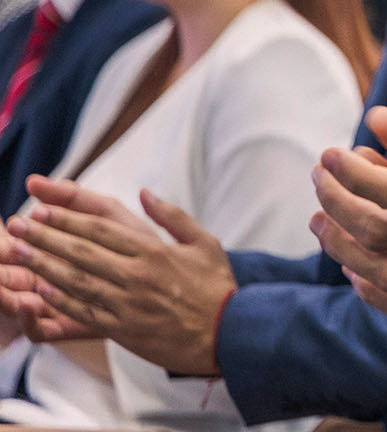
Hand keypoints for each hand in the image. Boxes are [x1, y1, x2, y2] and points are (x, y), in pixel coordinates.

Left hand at [0, 178, 233, 374]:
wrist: (226, 334)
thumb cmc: (216, 287)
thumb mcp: (204, 243)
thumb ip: (173, 217)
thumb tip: (145, 193)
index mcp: (154, 251)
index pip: (100, 230)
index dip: (67, 219)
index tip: (41, 210)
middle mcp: (136, 275)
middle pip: (80, 252)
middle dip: (44, 237)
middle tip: (17, 226)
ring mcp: (127, 304)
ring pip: (75, 281)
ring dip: (42, 266)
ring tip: (18, 253)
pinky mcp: (122, 329)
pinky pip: (84, 312)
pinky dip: (60, 300)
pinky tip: (41, 289)